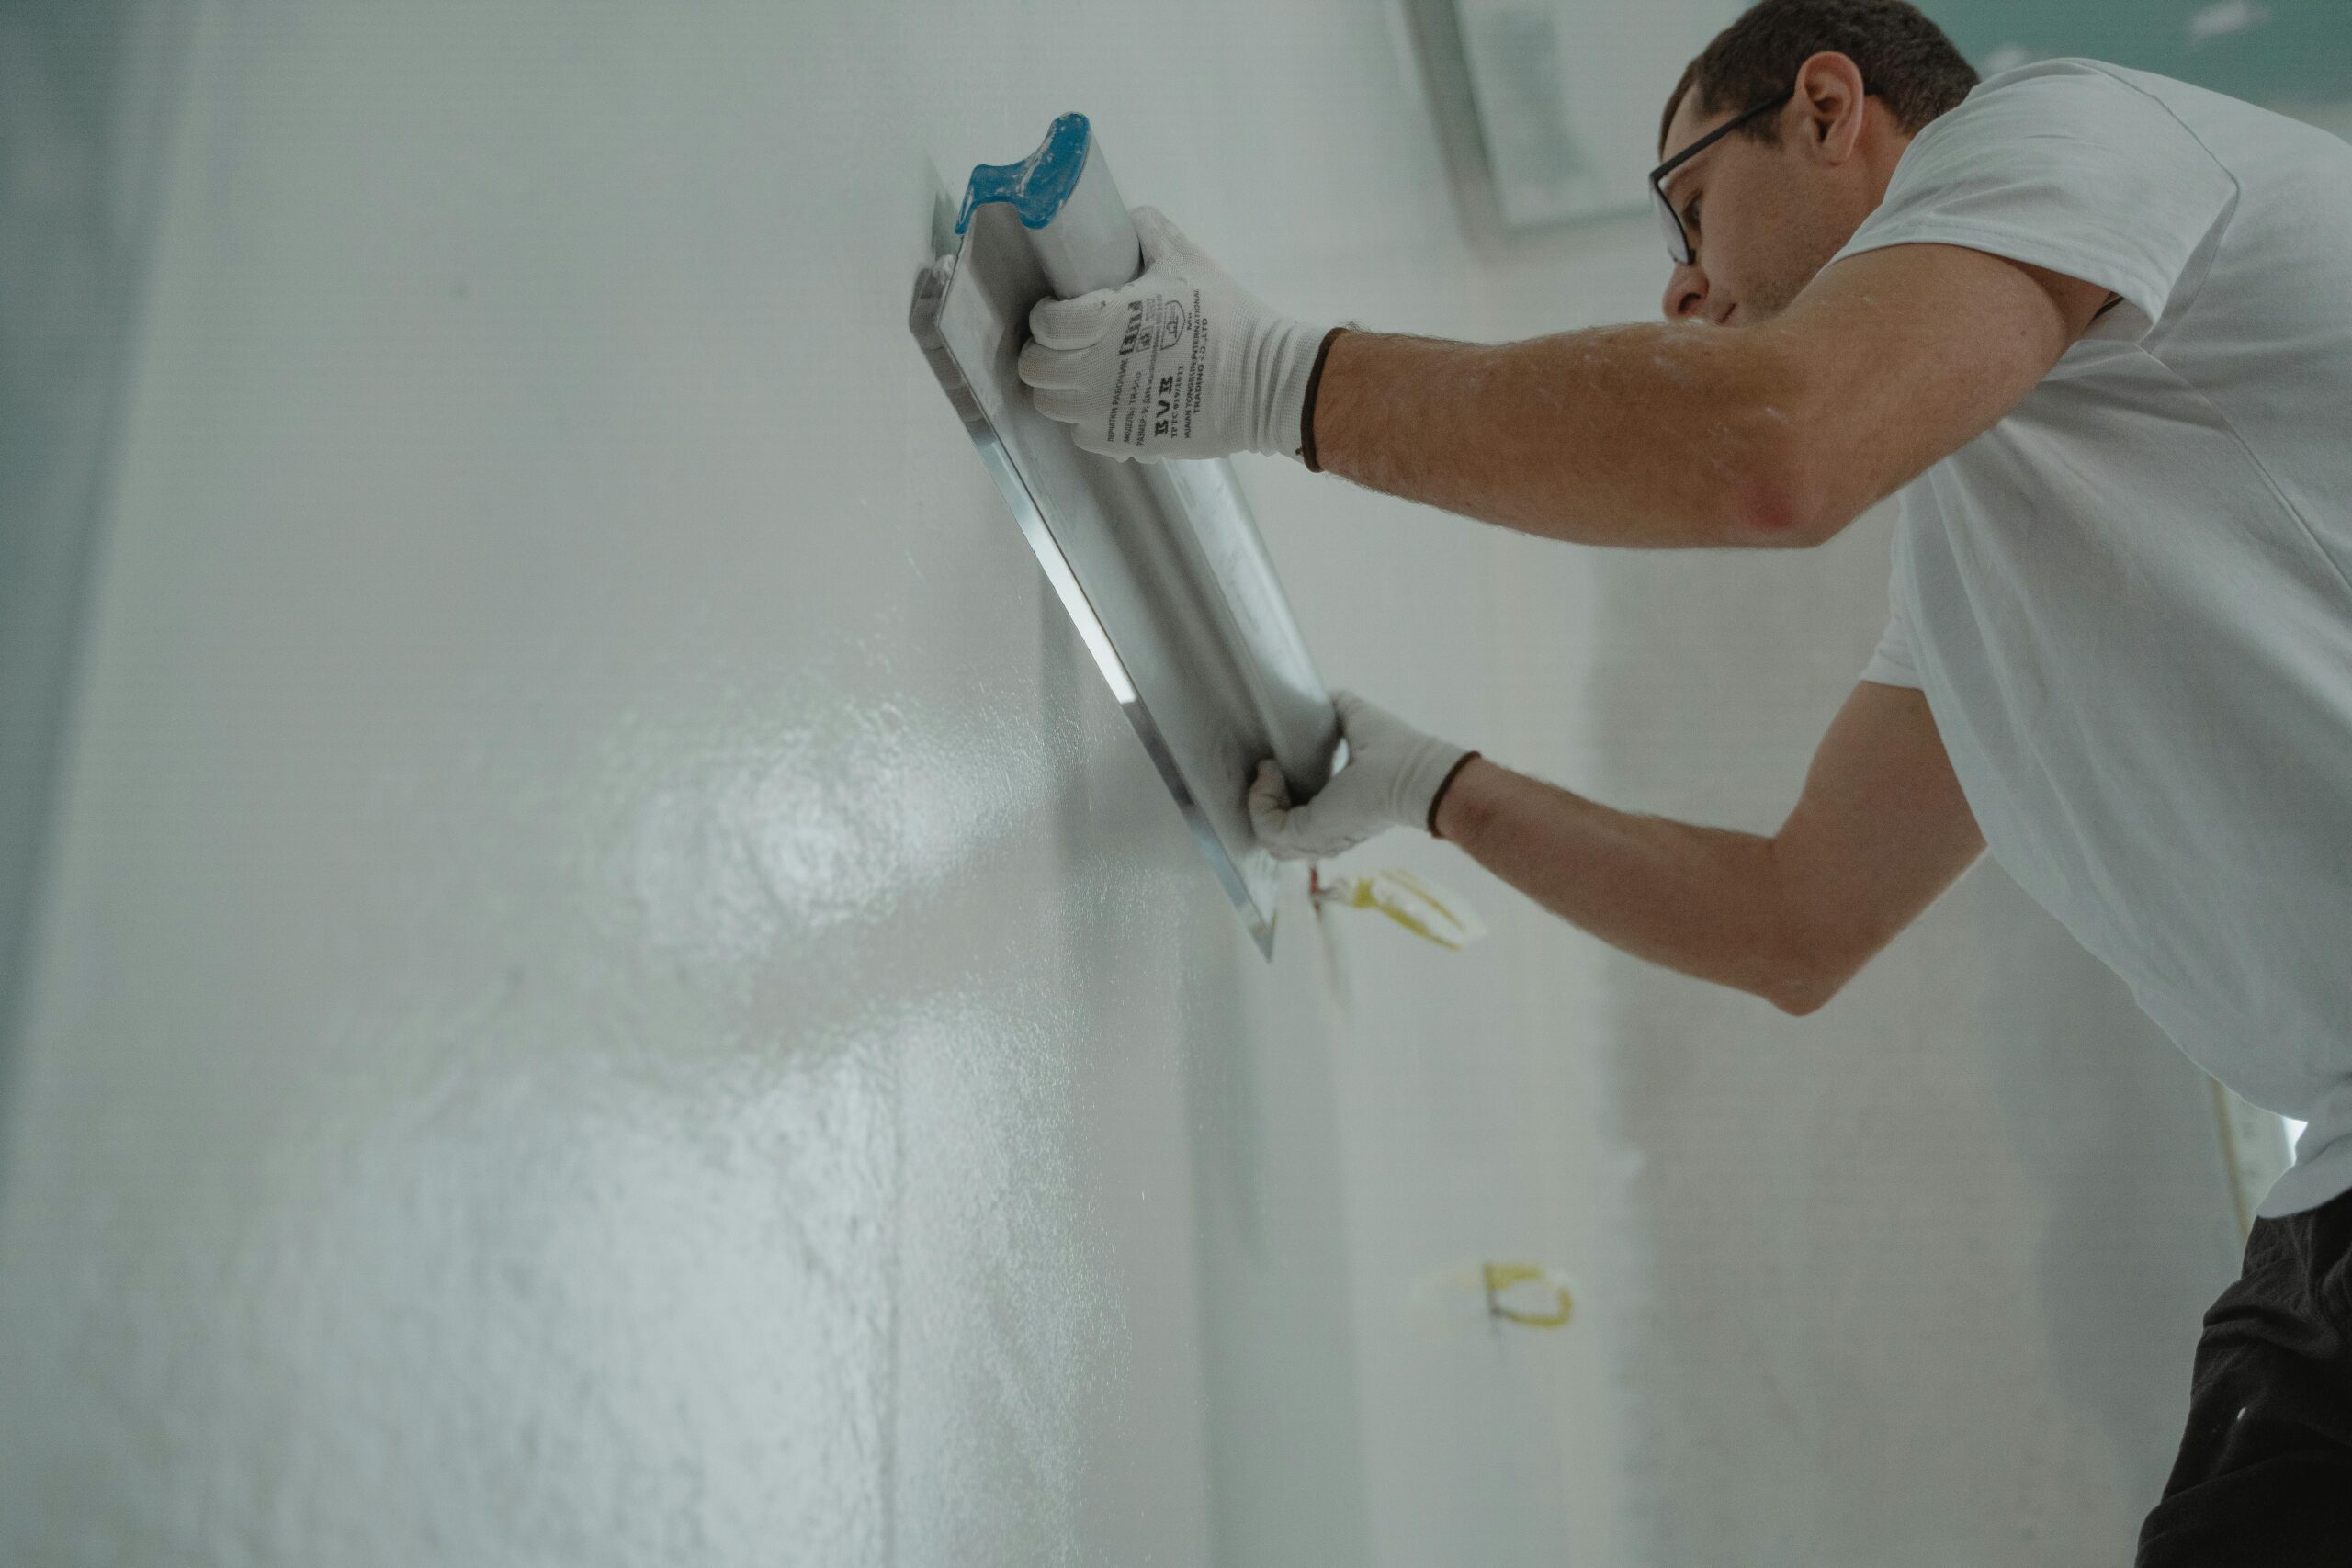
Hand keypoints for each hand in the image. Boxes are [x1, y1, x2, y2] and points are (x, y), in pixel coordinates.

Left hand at [1018, 206, 1330, 463]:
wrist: (1264, 383)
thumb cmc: (1225, 317)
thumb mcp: (1188, 259)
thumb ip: (1148, 231)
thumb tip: (1124, 219)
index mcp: (1104, 322)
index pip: (1043, 323)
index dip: (1046, 313)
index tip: (1061, 308)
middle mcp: (1093, 372)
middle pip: (1034, 368)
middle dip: (1045, 351)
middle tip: (1070, 343)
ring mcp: (1105, 413)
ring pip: (1050, 404)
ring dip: (1062, 387)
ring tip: (1088, 373)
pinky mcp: (1122, 442)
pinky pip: (1081, 433)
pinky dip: (1090, 418)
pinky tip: (1114, 401)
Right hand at [1248, 690, 1475, 860]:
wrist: (1412, 772)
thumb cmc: (1397, 752)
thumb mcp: (1355, 722)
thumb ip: (1338, 709)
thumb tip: (1319, 697)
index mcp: (1335, 816)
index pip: (1291, 821)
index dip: (1275, 795)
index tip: (1275, 764)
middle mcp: (1324, 836)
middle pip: (1274, 836)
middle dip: (1262, 802)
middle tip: (1270, 769)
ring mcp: (1314, 839)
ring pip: (1266, 835)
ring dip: (1258, 799)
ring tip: (1270, 770)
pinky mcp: (1307, 834)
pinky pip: (1265, 826)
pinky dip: (1260, 799)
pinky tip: (1271, 773)